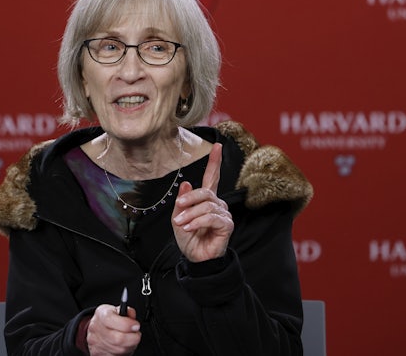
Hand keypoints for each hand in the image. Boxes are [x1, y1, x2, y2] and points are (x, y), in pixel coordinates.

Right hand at [86, 303, 140, 355]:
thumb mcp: (117, 311)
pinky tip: (124, 345)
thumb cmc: (110, 320)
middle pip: (117, 338)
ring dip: (129, 345)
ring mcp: (96, 342)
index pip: (110, 319)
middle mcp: (96, 328)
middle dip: (132, 338)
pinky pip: (116, 355)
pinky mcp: (98, 353)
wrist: (98, 329)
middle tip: (137, 334)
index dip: (126, 324)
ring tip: (131, 339)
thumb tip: (131, 314)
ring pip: (119, 349)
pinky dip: (124, 351)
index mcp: (101, 314)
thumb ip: (127, 312)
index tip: (136, 326)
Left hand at [172, 142, 233, 262]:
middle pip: (205, 192)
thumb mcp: (179, 218)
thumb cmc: (189, 239)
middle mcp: (217, 204)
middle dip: (189, 199)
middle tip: (178, 209)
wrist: (195, 259)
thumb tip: (186, 183)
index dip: (214, 162)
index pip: (212, 177)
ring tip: (181, 224)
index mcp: (206, 200)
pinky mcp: (227, 225)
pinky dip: (197, 221)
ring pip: (206, 205)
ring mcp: (224, 214)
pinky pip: (211, 217)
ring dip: (190, 214)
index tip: (217, 146)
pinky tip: (189, 228)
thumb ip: (182, 201)